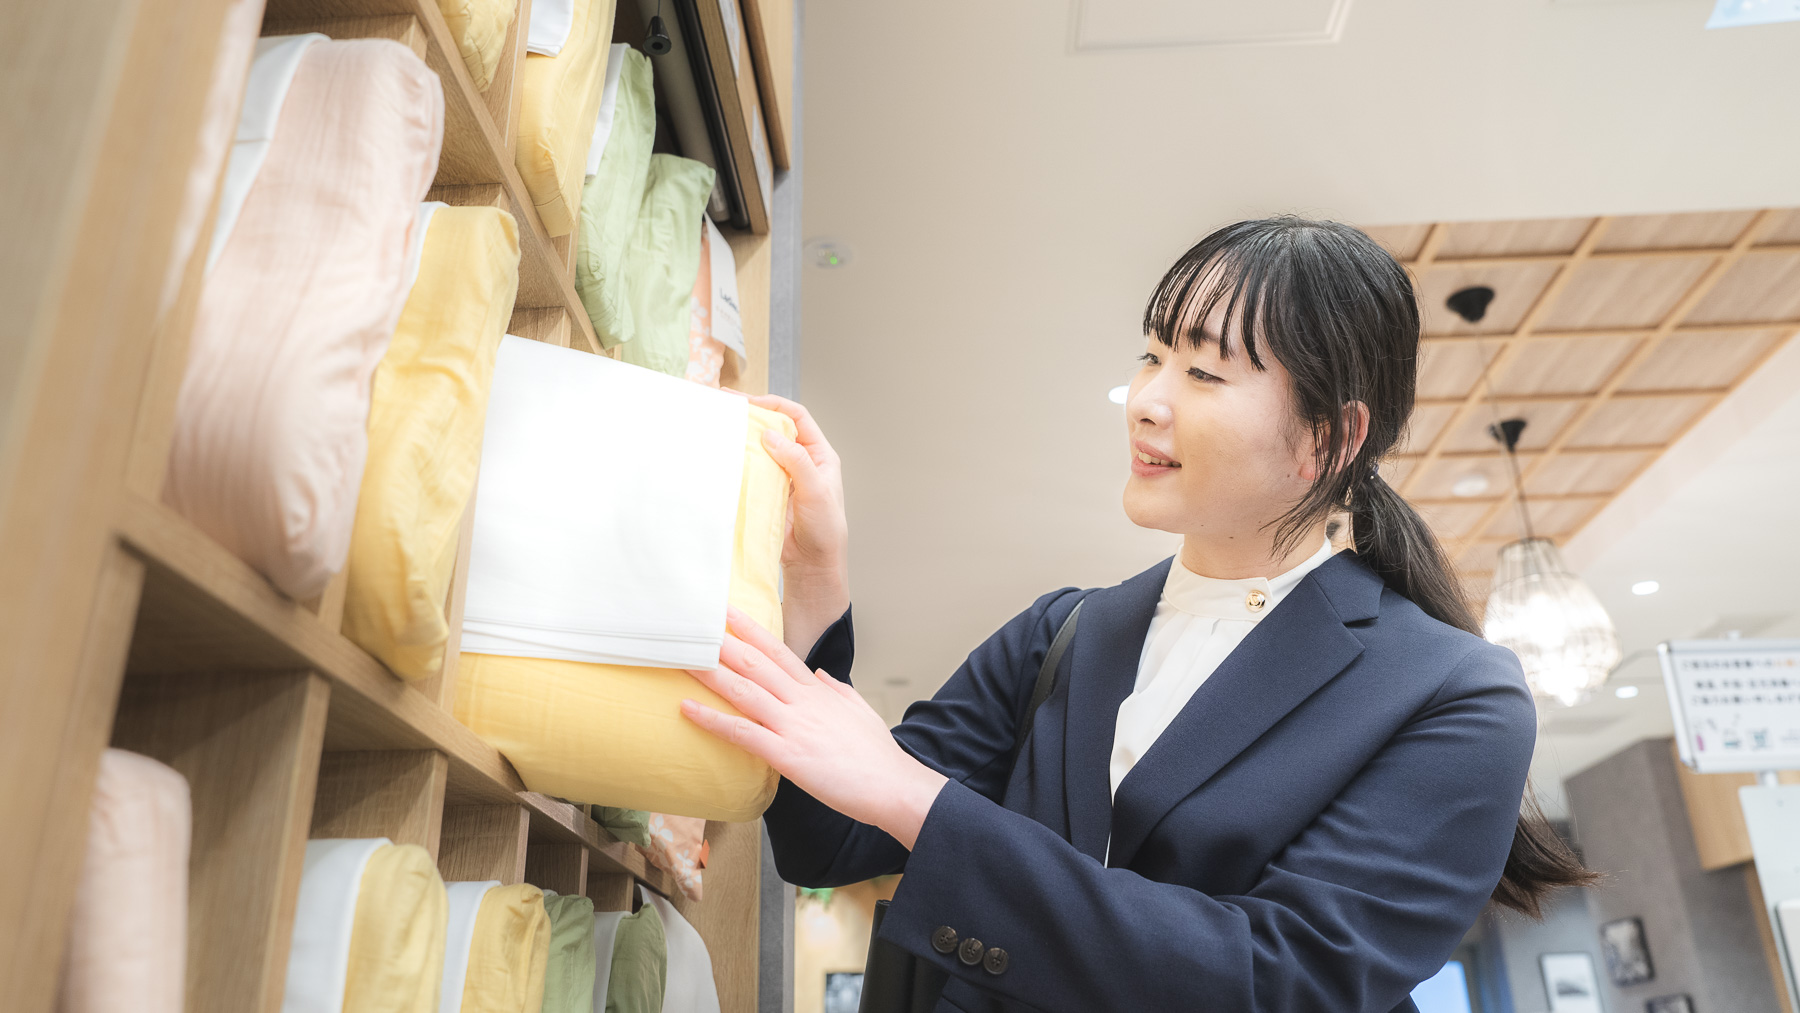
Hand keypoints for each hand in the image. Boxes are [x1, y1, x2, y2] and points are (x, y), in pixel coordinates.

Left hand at [682, 607, 946, 848]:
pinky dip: (713, 720)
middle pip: (756, 664)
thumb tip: (819, 674)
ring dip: (711, 674)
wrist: (894, 786)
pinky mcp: (788, 756)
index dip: (752, 631)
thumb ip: (837, 689)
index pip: (779, 653)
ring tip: (684, 659)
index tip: (730, 614)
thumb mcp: (860, 710)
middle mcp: (803, 702)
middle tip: (696, 625)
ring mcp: (794, 727)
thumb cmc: (877, 755)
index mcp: (818, 691)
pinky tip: (689, 710)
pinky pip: (743, 734)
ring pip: (745, 692)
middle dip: (724, 643)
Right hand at [732, 392, 849, 655]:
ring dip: (743, 440)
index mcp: (820, 455)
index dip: (774, 405)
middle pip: (775, 430)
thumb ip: (796, 461)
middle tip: (726, 411)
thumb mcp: (816, 491)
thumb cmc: (825, 531)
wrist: (812, 567)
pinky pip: (752, 472)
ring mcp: (783, 478)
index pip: (797, 418)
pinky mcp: (768, 494)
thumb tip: (769, 434)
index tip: (749, 402)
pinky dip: (738, 463)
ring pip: (761, 450)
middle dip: (752, 418)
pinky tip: (723, 460)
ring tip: (719, 431)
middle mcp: (802, 462)